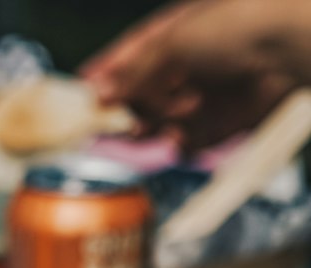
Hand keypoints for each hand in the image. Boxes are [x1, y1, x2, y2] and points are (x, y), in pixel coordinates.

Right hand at [82, 0, 305, 149]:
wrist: (289, 47)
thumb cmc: (237, 24)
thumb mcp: (174, 41)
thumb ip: (135, 71)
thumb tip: (100, 92)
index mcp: (177, 31)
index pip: (130, 53)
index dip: (105, 71)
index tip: (79, 90)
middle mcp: (190, 62)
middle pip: (144, 91)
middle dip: (124, 107)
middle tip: (103, 123)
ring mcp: (207, 93)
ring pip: (165, 119)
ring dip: (152, 126)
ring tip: (142, 130)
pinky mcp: (224, 122)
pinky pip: (191, 140)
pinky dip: (182, 143)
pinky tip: (179, 138)